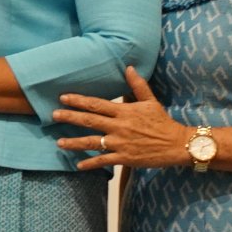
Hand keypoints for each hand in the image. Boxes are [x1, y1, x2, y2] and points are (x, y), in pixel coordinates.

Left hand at [53, 68, 189, 169]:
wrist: (178, 145)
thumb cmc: (163, 122)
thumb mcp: (151, 101)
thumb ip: (137, 85)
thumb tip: (128, 67)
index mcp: (124, 112)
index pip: (96, 104)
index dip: (78, 100)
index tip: (63, 98)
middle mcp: (119, 127)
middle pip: (90, 121)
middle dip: (70, 118)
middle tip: (53, 115)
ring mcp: (121, 143)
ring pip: (92, 142)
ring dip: (74, 142)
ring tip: (59, 142)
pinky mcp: (125, 158)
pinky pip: (104, 161)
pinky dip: (90, 163)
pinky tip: (78, 165)